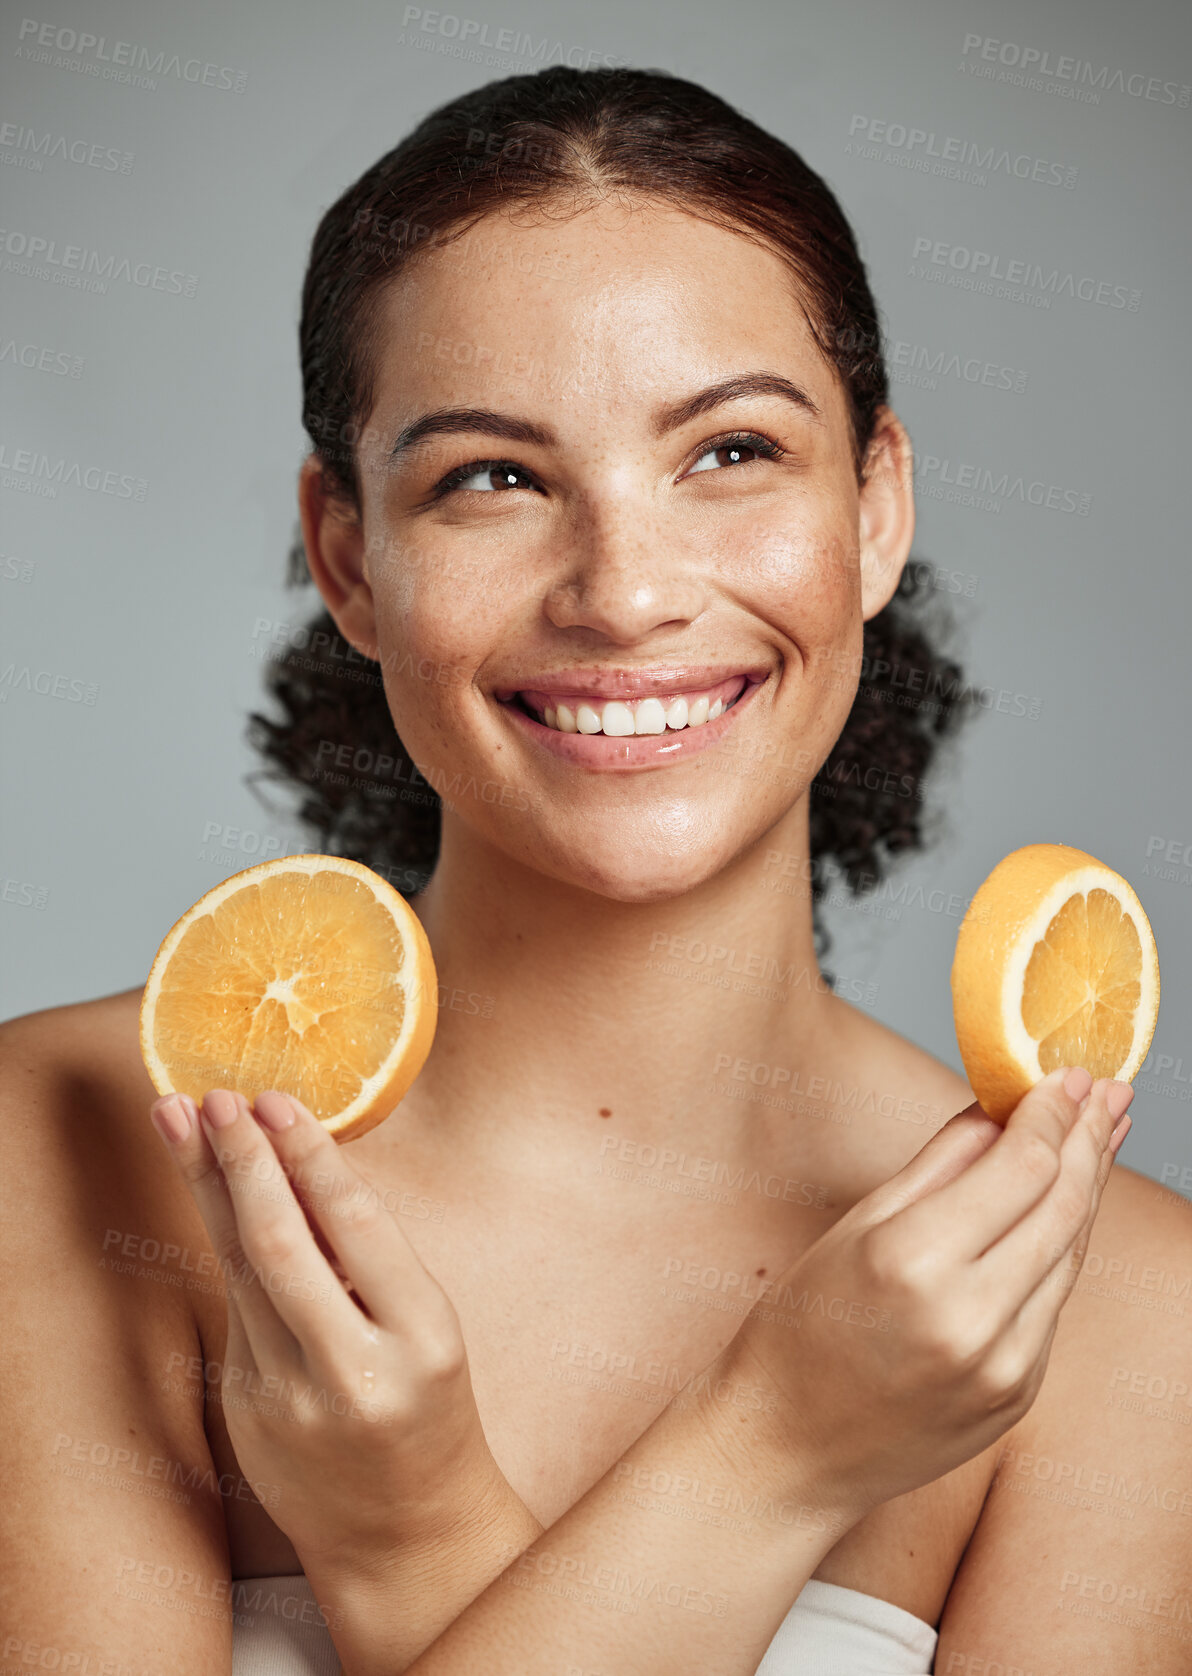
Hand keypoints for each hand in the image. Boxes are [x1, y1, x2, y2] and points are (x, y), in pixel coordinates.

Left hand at [147, 1084, 518, 1581]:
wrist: (405, 1534)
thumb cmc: (428, 1408)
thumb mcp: (429, 1330)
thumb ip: (371, 1262)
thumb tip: (300, 1161)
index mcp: (422, 1340)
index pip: (358, 1229)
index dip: (310, 1158)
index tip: (278, 1100)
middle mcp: (354, 1373)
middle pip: (281, 1247)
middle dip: (241, 1163)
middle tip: (216, 1097)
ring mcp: (290, 1401)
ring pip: (237, 1271)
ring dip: (206, 1187)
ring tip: (179, 1120)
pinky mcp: (246, 1413)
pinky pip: (234, 1308)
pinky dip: (223, 1240)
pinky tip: (210, 1189)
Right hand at [711, 1066, 1131, 1520]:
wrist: (784, 1449)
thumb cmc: (799, 1332)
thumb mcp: (854, 1227)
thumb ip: (939, 1163)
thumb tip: (998, 1108)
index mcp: (912, 1261)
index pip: (1020, 1167)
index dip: (1053, 1114)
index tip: (1066, 1077)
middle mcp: (969, 1316)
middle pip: (1063, 1205)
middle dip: (1089, 1140)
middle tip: (1106, 1092)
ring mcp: (1002, 1366)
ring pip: (1071, 1254)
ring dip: (1090, 1190)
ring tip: (1103, 1137)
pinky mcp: (1018, 1396)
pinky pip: (1053, 1304)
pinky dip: (1063, 1249)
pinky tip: (1066, 1212)